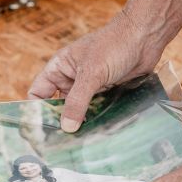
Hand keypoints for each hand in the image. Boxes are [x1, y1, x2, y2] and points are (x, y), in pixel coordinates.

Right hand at [28, 11, 161, 131]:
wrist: (145, 37)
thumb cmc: (115, 44)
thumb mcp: (92, 74)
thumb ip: (77, 101)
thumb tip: (67, 127)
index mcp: (60, 67)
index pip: (38, 92)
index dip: (36, 110)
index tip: (41, 130)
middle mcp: (72, 78)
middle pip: (58, 105)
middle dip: (60, 122)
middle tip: (62, 144)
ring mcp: (90, 85)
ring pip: (79, 110)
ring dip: (80, 123)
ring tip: (80, 143)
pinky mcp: (107, 91)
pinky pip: (97, 110)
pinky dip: (97, 120)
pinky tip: (98, 134)